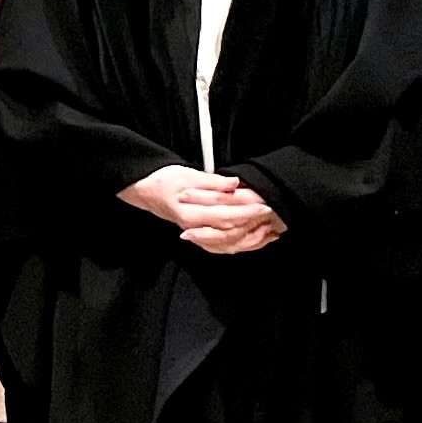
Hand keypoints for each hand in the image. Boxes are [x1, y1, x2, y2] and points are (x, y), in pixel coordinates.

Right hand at [119, 163, 283, 253]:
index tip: (264, 205)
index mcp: (191, 213)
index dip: (246, 211)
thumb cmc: (165, 181)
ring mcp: (199, 236)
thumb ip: (213, 182)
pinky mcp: (202, 238)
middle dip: (254, 225)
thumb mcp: (187, 174)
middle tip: (273, 214)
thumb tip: (234, 183)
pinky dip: (242, 245)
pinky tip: (256, 239)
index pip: (225, 215)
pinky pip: (225, 247)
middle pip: (231, 232)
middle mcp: (195, 229)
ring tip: (271, 230)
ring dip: (252, 238)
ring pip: (230, 244)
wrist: (148, 192)